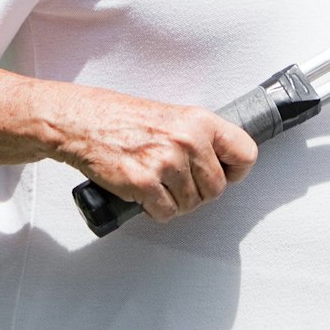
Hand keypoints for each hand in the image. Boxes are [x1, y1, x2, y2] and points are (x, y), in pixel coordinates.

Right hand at [52, 84, 258, 222]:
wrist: (84, 123)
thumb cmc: (125, 119)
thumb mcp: (174, 116)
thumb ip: (200, 137)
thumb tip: (224, 162)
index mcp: (200, 121)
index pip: (245, 153)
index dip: (236, 171)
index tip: (226, 174)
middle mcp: (187, 141)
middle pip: (217, 188)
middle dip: (200, 192)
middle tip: (181, 184)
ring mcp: (166, 163)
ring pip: (192, 204)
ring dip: (177, 202)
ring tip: (161, 186)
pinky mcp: (143, 183)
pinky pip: (166, 213)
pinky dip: (157, 211)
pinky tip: (147, 196)